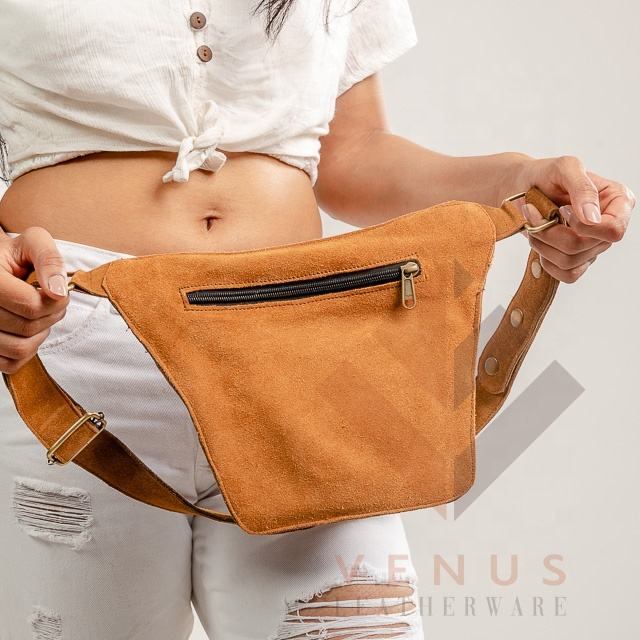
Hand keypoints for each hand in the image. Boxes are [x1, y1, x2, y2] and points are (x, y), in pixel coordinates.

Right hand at [0, 227, 69, 373]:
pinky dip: (27, 350)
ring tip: (38, 313)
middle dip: (51, 315)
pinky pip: (11, 363)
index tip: (56, 289)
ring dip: (39, 333)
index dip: (55, 301)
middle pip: (28, 327)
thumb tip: (59, 290)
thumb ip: (49, 259)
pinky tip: (26, 329)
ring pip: (19, 349)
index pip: (31, 305)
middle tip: (49, 299)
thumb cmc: (14, 254)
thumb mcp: (34, 242)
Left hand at [508, 155, 634, 282]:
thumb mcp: (564, 168)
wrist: (522, 188)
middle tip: (533, 213)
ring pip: (570, 262)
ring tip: (533, 225)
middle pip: (585, 247)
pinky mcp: (577, 260)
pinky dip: (545, 261)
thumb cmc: (545, 175)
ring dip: (542, 244)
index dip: (584, 228)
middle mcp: (608, 226)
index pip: (613, 230)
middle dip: (551, 232)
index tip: (561, 210)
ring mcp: (593, 246)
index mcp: (618, 202)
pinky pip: (565, 275)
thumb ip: (582, 188)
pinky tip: (539, 243)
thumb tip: (592, 219)